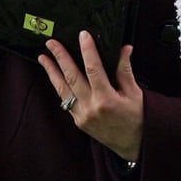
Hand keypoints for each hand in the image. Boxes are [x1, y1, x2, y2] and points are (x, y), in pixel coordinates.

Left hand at [37, 31, 143, 163]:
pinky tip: (54, 76)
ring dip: (51, 72)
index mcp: (107, 99)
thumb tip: (124, 49)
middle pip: (72, 77)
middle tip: (51, 43)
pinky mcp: (78, 121)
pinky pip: (65, 100)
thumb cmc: (137, 118)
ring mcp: (82, 115)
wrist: (132, 145)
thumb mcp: (135, 93)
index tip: (83, 35)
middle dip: (60, 57)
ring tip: (43, 57)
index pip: (94, 69)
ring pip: (62, 89)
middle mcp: (91, 107)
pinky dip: (59, 86)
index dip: (87, 50)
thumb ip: (125, 70)